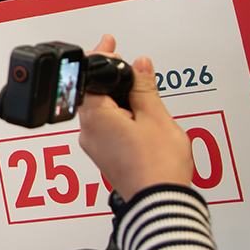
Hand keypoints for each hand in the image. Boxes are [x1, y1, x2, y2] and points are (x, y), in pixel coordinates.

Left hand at [77, 35, 194, 198]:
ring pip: (102, 112)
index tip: (110, 46)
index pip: (90, 78)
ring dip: (117, 98)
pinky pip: (108, 128)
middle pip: (94, 94)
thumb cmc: (158, 166)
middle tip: (127, 66)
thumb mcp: (156, 117)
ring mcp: (96, 147)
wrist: (160, 203)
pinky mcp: (106, 157)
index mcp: (96, 117)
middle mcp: (89, 132)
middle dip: (110, 79)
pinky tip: (138, 116)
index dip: (102, 59)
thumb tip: (139, 65)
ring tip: (140, 92)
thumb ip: (144, 88)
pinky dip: (119, 116)